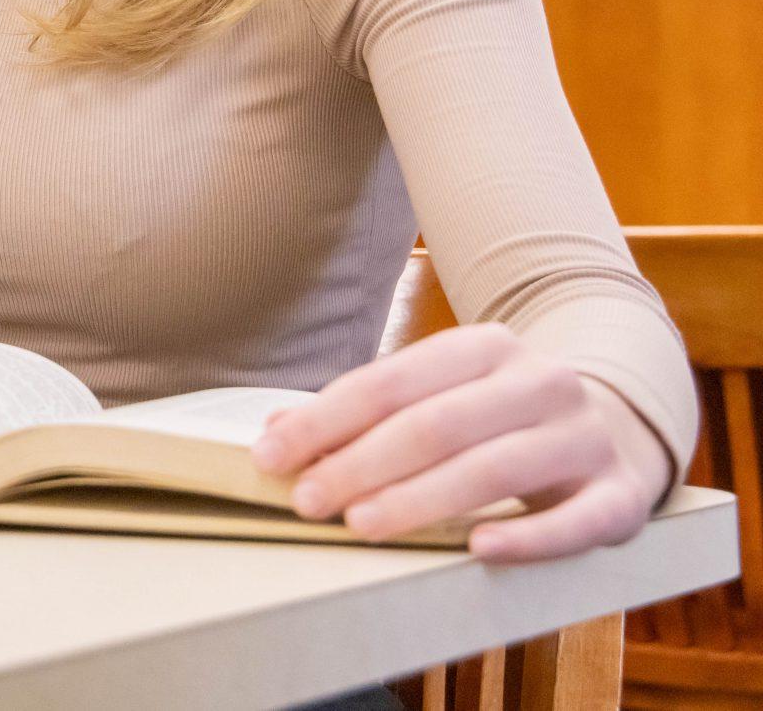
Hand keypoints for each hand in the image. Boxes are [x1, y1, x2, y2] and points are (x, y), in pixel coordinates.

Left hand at [250, 323, 672, 562]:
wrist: (621, 425)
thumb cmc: (501, 417)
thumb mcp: (441, 395)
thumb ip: (366, 414)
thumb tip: (275, 430)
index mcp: (485, 347)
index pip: (389, 381)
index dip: (324, 420)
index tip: (271, 456)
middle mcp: (540, 382)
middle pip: (435, 423)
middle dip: (362, 462)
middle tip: (308, 500)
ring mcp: (585, 437)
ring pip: (494, 467)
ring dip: (421, 498)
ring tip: (362, 524)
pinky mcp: (623, 494)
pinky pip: (576, 521)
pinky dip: (528, 536)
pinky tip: (479, 548)